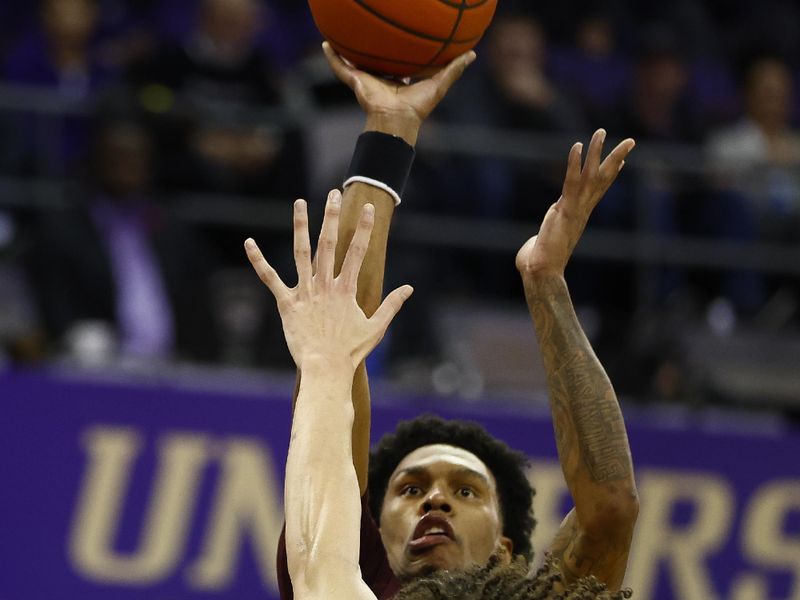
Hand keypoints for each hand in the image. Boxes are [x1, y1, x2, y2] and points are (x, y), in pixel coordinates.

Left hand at [245, 190, 412, 371]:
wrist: (325, 368)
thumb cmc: (351, 351)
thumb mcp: (377, 327)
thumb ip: (392, 305)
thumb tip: (409, 288)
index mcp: (346, 289)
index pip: (357, 252)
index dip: (364, 229)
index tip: (368, 209)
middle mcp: (325, 285)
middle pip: (328, 244)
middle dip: (331, 217)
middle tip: (332, 194)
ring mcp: (305, 292)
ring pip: (301, 253)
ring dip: (301, 226)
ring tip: (299, 203)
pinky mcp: (286, 303)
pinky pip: (270, 278)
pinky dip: (259, 260)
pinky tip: (249, 243)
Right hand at [322, 41, 475, 144]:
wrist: (398, 119)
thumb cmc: (419, 106)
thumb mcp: (440, 83)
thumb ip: (454, 69)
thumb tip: (472, 54)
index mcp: (398, 80)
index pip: (397, 63)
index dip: (398, 52)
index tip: (399, 40)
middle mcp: (380, 79)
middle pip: (374, 60)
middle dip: (370, 48)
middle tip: (370, 31)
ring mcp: (366, 80)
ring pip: (353, 61)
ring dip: (346, 49)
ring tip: (340, 33)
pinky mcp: (356, 81)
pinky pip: (340, 67)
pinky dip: (332, 57)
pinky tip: (326, 43)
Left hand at [516, 129, 634, 279]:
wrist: (541, 273)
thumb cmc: (538, 263)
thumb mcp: (543, 242)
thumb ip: (544, 238)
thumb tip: (535, 244)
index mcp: (578, 215)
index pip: (597, 191)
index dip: (609, 175)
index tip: (621, 161)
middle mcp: (581, 211)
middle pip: (603, 180)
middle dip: (616, 159)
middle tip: (630, 140)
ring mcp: (575, 209)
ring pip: (590, 176)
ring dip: (597, 153)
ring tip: (601, 132)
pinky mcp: (565, 210)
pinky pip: (571, 182)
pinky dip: (574, 164)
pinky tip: (577, 146)